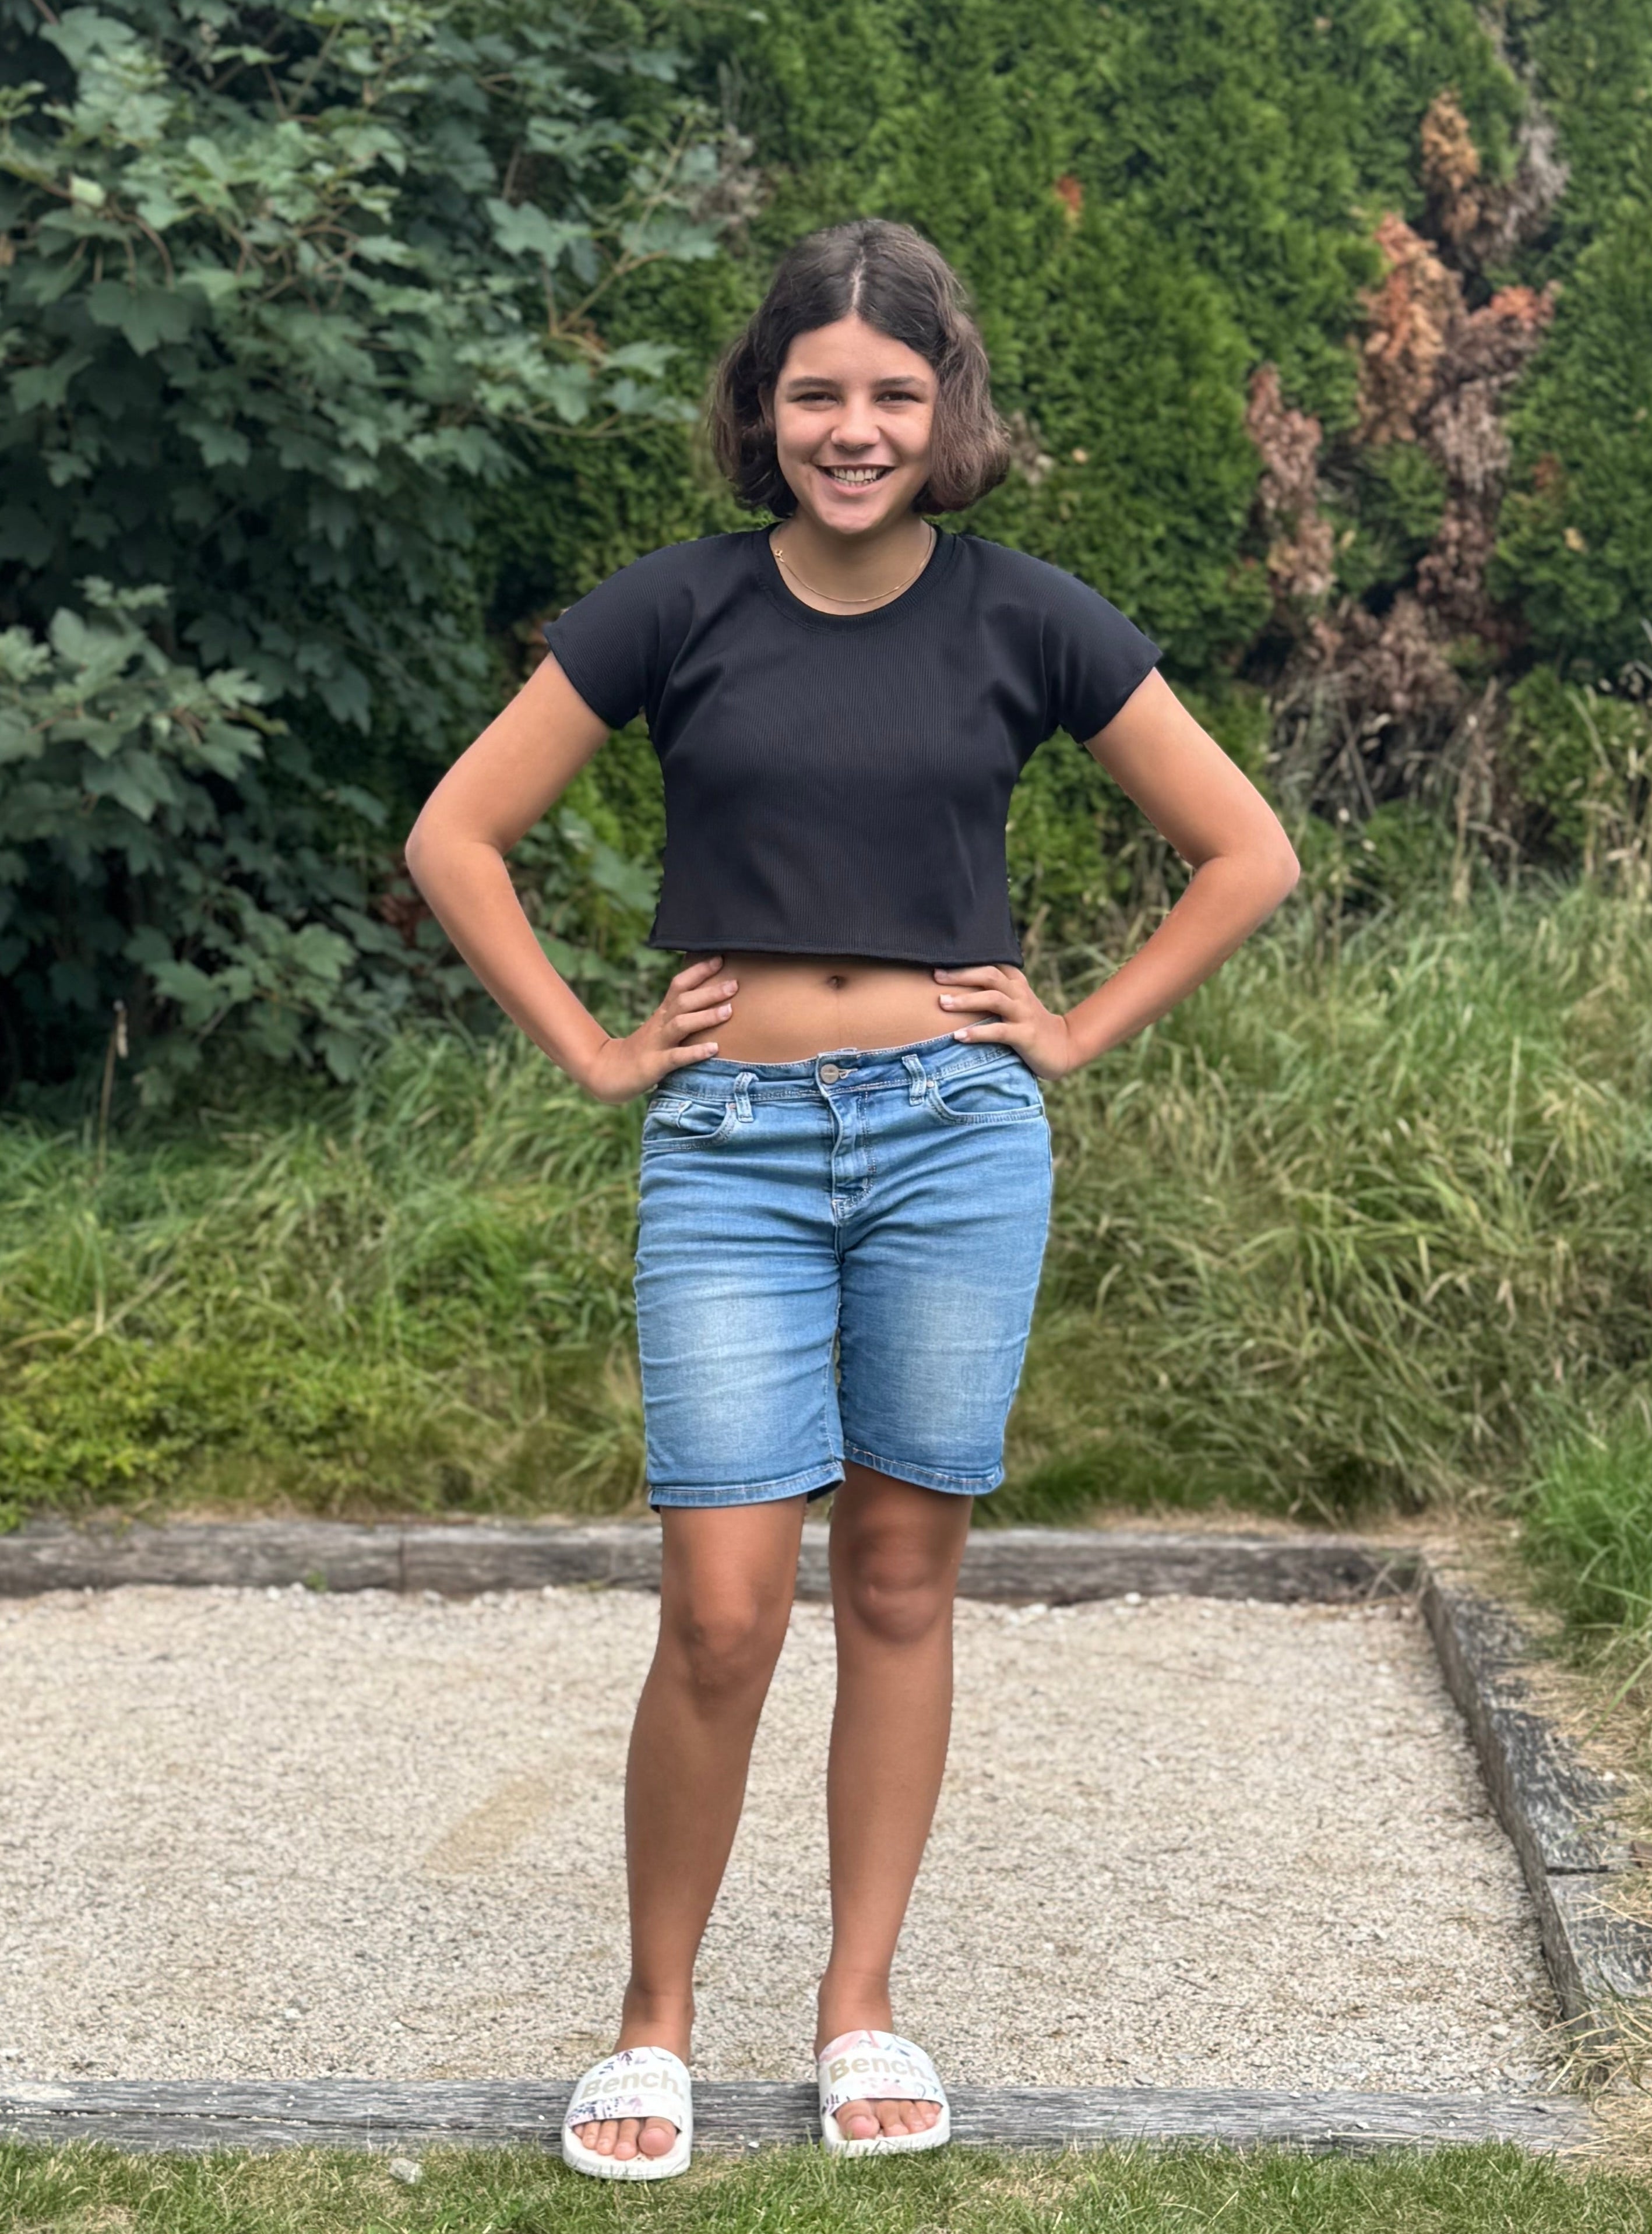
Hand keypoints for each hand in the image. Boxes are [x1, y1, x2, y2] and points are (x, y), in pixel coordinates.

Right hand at [579, 955, 736, 1104]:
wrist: (610, 1072)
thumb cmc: (644, 1050)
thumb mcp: (661, 1028)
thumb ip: (682, 1016)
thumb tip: (713, 1004)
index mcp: (662, 1013)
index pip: (679, 985)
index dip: (698, 971)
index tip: (721, 959)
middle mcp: (659, 1024)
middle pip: (683, 1001)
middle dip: (709, 991)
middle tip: (734, 984)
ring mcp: (656, 1043)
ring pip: (680, 1024)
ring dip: (705, 1016)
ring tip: (729, 1011)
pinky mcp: (654, 1065)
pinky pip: (675, 1057)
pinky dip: (694, 1052)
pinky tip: (713, 1049)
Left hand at [932, 963, 1080, 1079]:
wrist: (1064, 1048)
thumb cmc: (1030, 1025)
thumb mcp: (1015, 1003)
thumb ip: (995, 992)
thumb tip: (957, 986)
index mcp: (1016, 983)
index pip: (992, 963)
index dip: (967, 960)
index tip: (941, 959)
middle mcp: (1020, 994)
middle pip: (989, 975)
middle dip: (961, 975)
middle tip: (936, 976)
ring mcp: (1023, 1014)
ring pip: (993, 999)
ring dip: (966, 1000)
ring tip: (943, 1003)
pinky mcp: (1025, 1035)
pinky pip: (999, 1031)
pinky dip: (977, 1033)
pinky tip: (958, 1037)